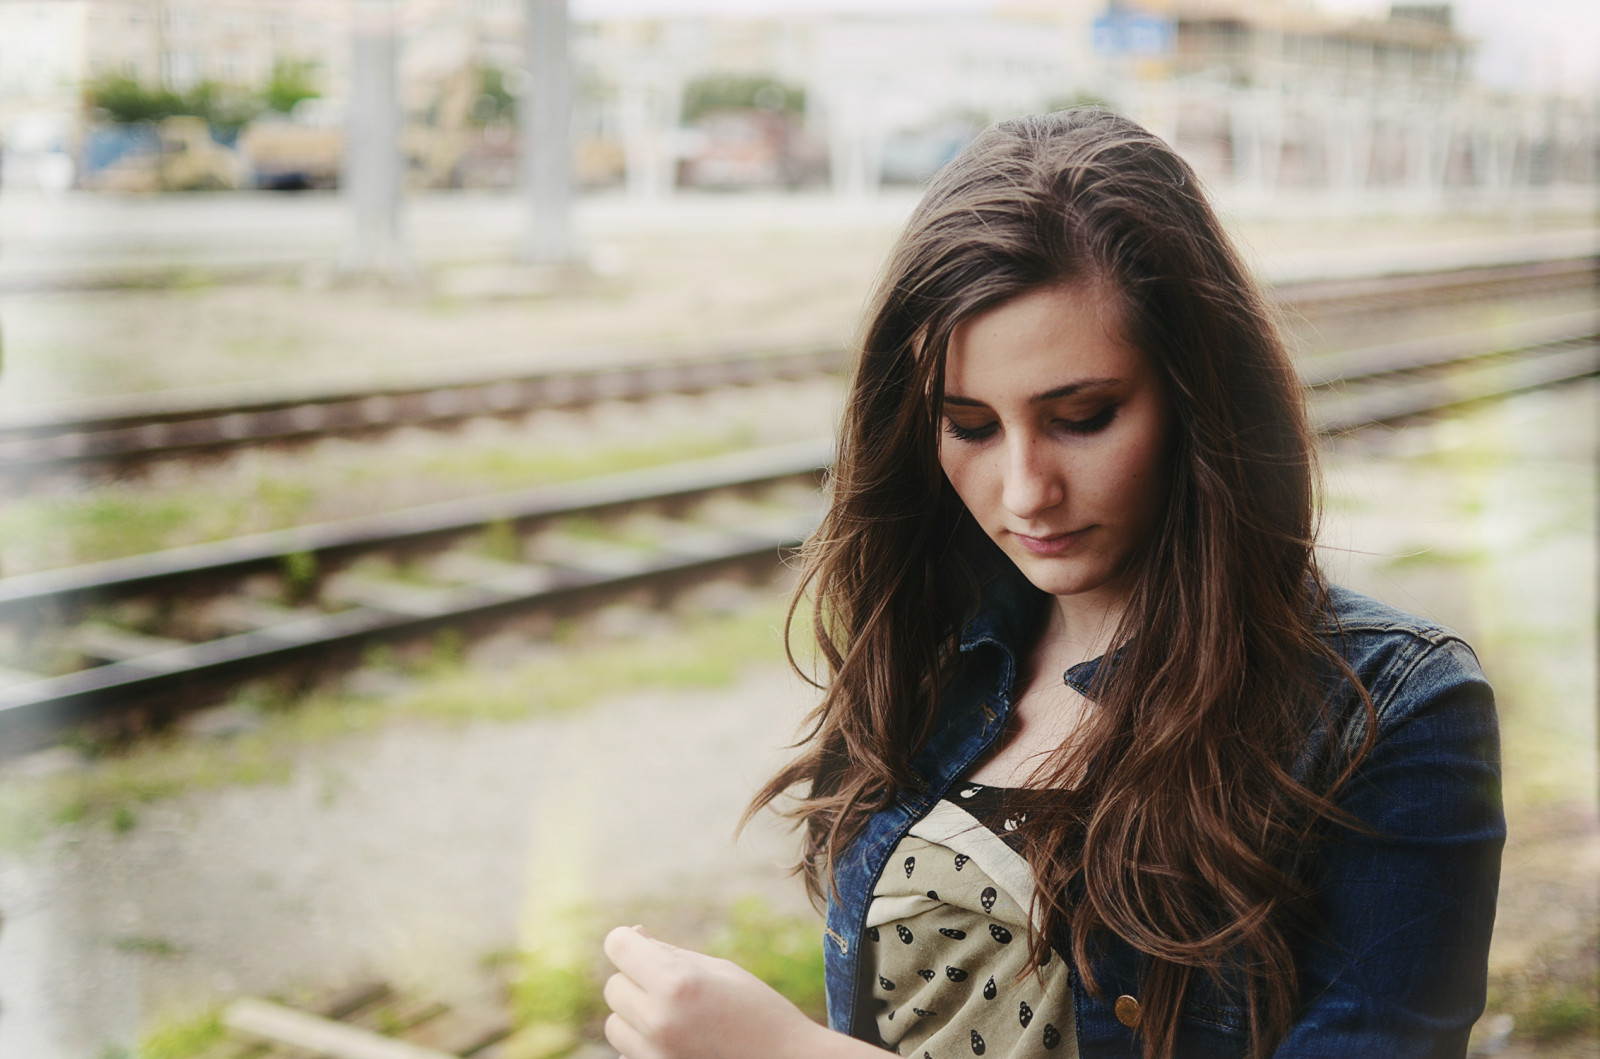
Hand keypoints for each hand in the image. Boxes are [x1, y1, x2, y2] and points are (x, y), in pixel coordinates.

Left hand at [602, 924, 825, 1058]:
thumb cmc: (760, 1012)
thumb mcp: (720, 971)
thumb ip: (670, 953)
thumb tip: (632, 934)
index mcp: (677, 984)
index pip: (618, 946)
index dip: (626, 941)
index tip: (638, 944)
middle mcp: (658, 1021)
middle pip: (614, 987)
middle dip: (636, 980)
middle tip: (673, 987)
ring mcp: (654, 1056)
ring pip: (615, 1024)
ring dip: (635, 1016)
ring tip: (677, 1018)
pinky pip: (626, 1054)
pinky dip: (642, 1045)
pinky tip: (678, 1042)